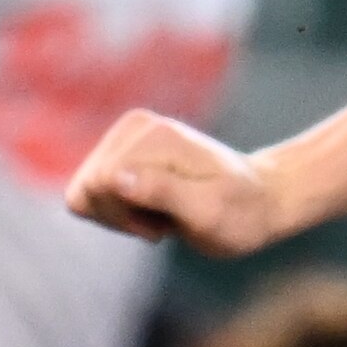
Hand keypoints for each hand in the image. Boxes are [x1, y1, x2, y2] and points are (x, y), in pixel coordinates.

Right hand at [66, 106, 282, 252]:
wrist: (260, 199)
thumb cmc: (240, 213)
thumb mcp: (208, 213)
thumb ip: (162, 192)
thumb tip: (115, 178)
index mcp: (154, 137)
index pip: (100, 186)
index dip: (126, 218)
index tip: (168, 222)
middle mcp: (135, 125)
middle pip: (87, 188)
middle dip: (122, 217)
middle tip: (169, 218)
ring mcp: (127, 133)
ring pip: (85, 192)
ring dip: (122, 215)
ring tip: (165, 213)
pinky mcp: (123, 148)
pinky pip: (91, 191)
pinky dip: (120, 210)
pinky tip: (154, 209)